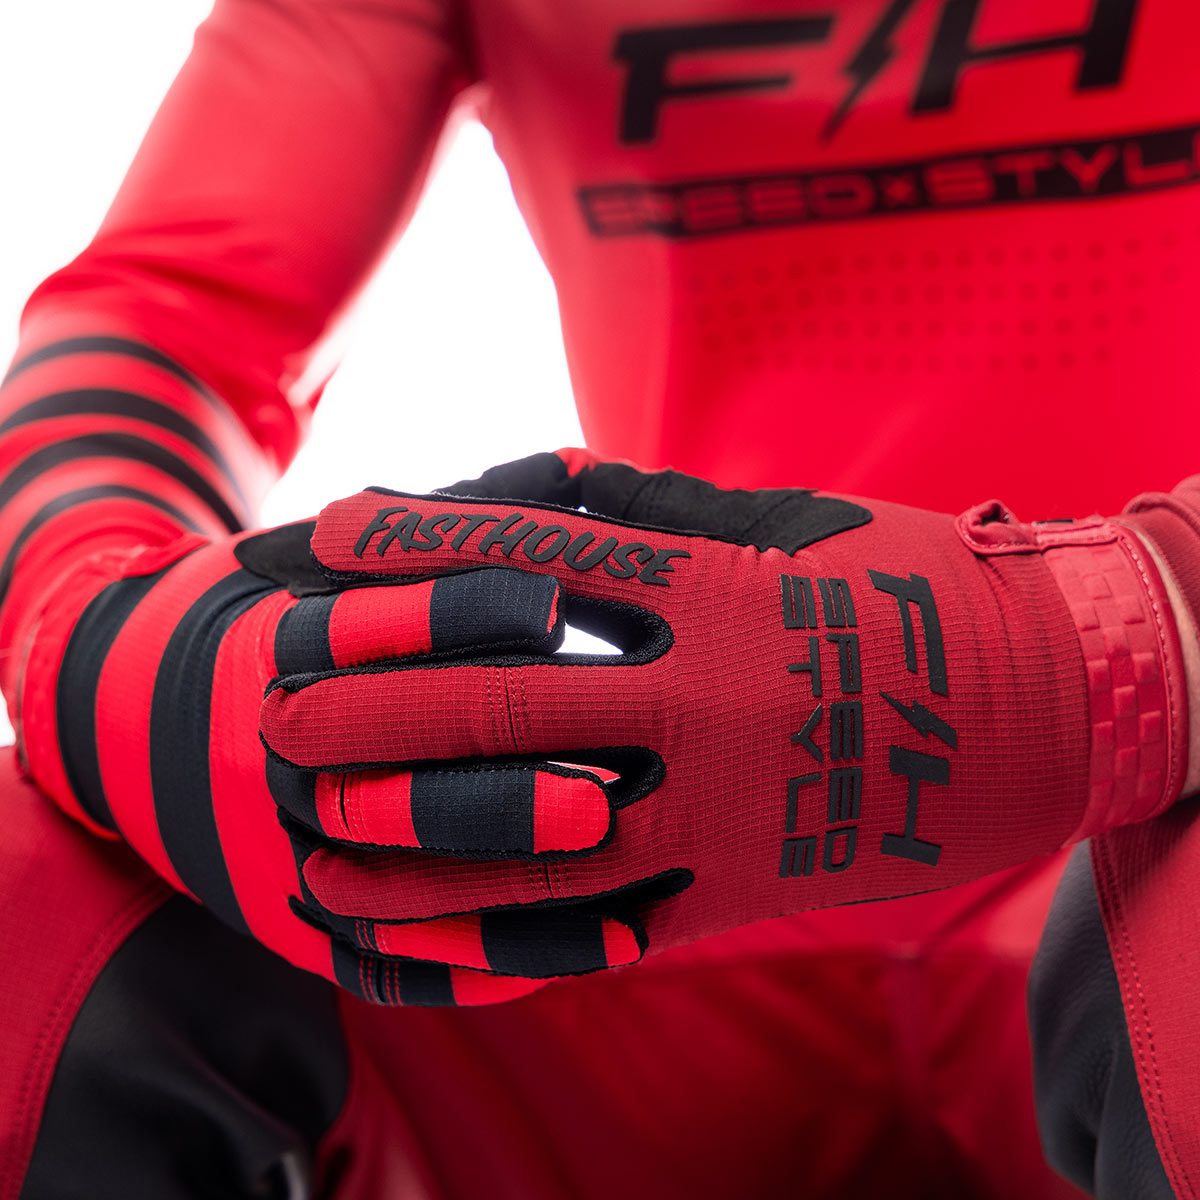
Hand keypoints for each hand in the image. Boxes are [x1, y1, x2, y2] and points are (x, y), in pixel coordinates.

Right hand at [16, 514, 645, 1005]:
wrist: (140, 713)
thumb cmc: (278, 614)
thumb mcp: (329, 556)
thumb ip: (447, 520)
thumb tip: (574, 467)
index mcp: (278, 652)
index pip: (361, 634)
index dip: (456, 614)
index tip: (556, 604)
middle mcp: (276, 755)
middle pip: (382, 781)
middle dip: (489, 793)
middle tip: (597, 797)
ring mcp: (283, 847)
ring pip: (393, 888)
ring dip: (502, 894)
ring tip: (616, 881)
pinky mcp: (302, 923)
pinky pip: (397, 962)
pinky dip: (495, 962)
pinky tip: (595, 943)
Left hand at [256, 451, 1195, 968]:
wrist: (1040, 704)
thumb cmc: (903, 590)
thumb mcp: (782, 525)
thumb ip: (654, 510)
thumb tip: (539, 476)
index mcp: (715, 591)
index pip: (533, 560)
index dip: (415, 548)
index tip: (319, 543)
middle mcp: (709, 699)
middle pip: (507, 705)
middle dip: (376, 711)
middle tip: (273, 718)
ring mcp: (728, 807)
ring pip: (539, 840)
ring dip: (414, 850)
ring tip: (317, 852)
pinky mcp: (747, 890)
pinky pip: (610, 931)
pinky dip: (509, 944)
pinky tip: (424, 948)